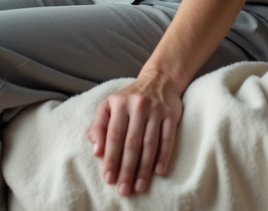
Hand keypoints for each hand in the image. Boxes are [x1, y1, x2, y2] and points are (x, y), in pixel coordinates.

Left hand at [86, 72, 183, 196]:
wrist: (159, 79)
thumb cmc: (128, 98)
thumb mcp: (108, 105)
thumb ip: (98, 126)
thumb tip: (96, 151)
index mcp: (119, 102)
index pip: (114, 136)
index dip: (111, 158)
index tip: (108, 178)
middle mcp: (138, 105)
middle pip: (132, 143)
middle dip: (127, 169)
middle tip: (124, 189)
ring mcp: (156, 109)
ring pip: (149, 143)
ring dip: (144, 168)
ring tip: (139, 186)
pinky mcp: (171, 114)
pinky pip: (168, 138)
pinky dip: (163, 155)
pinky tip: (159, 171)